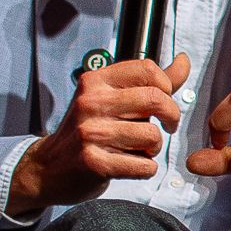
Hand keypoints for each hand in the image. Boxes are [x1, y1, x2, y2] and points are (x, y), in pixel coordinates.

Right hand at [5, 53, 190, 216]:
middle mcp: (91, 102)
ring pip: (152, 136)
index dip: (166, 87)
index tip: (165, 99)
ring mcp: (91, 132)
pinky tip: (131, 165)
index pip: (147, 70)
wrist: (48, 167)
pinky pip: (143, 165)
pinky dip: (145, 169)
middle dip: (171, 117)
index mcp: (96, 81)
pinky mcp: (94, 162)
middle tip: (167, 127)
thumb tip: (183, 61)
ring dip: (155, 148)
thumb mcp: (111, 98)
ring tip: (141, 149)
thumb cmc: (86, 131)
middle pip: (155, 99)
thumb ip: (150, 82)